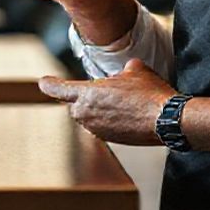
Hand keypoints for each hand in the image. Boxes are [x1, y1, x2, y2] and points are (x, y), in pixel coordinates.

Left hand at [38, 59, 175, 144]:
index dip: (50, 85)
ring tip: (120, 103)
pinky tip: (127, 115)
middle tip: (103, 91)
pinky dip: (109, 121)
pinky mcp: (110, 140)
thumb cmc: (149, 93)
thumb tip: (125, 72)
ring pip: (89, 117)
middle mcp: (88, 114)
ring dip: (98, 110)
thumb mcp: (135, 69)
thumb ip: (123, 69)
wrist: (166, 120)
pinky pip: (102, 127)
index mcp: (88, 94)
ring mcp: (98, 129)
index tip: (43, 82)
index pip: (60, 89)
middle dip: (83, 98)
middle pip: (75, 105)